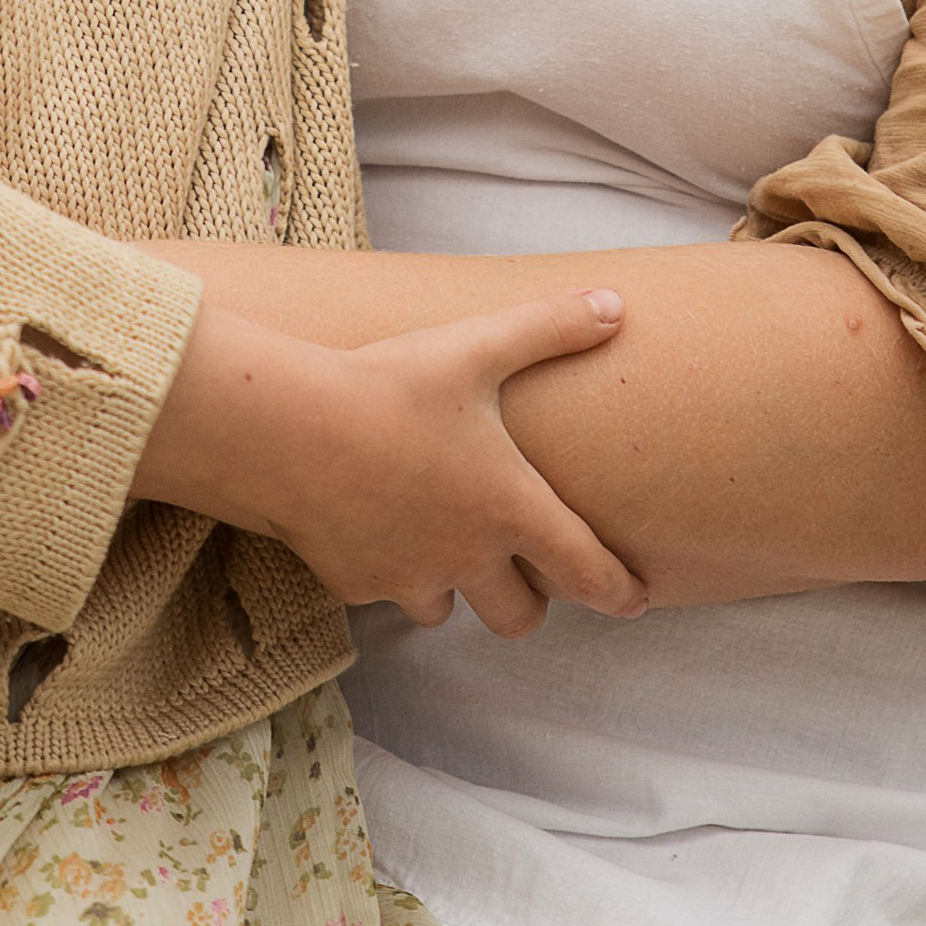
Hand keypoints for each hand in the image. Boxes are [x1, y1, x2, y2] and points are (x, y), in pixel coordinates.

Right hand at [134, 288, 644, 639]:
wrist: (290, 430)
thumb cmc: (392, 385)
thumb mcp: (478, 346)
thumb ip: (552, 328)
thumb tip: (617, 306)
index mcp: (511, 508)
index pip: (587, 571)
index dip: (620, 592)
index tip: (636, 602)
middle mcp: (467, 557)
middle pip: (519, 618)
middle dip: (529, 602)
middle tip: (528, 575)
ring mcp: (408, 577)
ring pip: (447, 611)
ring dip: (454, 588)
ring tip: (442, 547)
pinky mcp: (355, 583)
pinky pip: (383, 592)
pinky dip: (389, 570)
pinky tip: (372, 527)